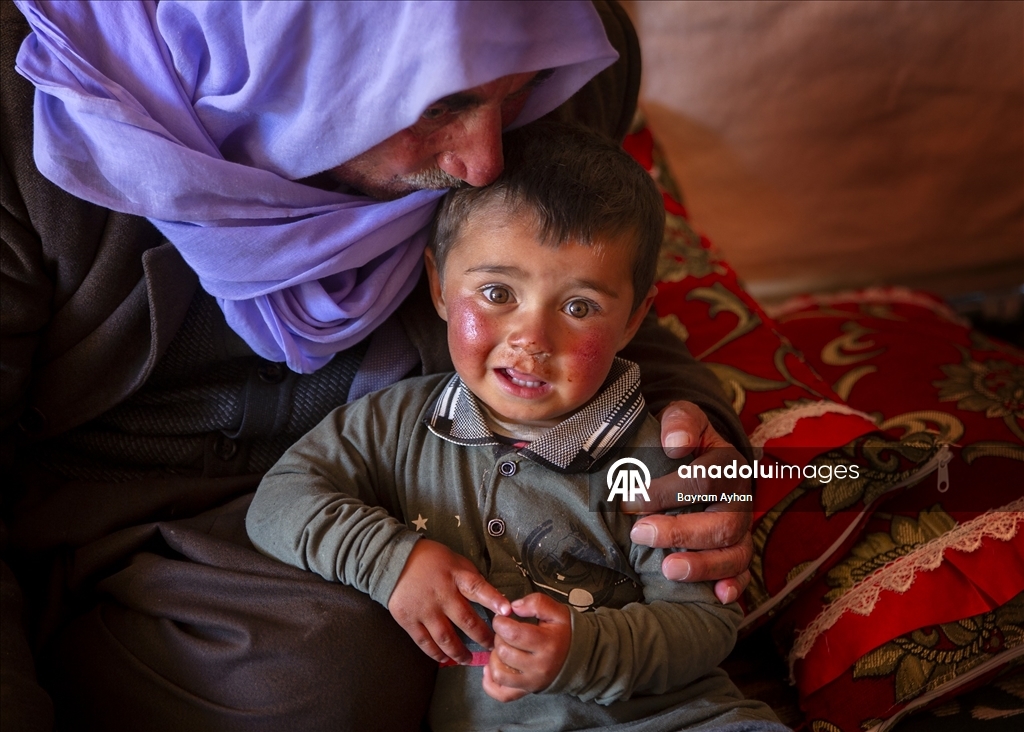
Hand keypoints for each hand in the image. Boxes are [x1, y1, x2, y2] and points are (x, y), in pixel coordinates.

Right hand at [388, 539, 510, 664]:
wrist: (394, 560)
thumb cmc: (431, 560)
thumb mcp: (455, 560)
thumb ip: (471, 579)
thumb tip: (492, 598)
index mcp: (456, 576)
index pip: (478, 588)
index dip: (493, 600)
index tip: (507, 612)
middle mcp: (441, 594)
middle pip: (466, 620)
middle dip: (483, 637)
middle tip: (493, 648)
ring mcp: (424, 609)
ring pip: (446, 637)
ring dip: (460, 652)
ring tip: (469, 660)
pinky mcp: (408, 619)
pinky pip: (424, 642)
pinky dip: (436, 653)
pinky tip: (445, 659)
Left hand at [483, 593, 570, 702]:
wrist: (580, 659)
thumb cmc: (565, 633)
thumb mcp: (557, 612)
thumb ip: (537, 603)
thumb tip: (514, 607)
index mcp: (547, 644)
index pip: (513, 634)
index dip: (500, 622)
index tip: (502, 617)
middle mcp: (539, 666)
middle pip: (504, 652)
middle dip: (498, 637)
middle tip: (506, 631)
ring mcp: (532, 682)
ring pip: (499, 673)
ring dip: (495, 657)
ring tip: (502, 647)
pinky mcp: (526, 691)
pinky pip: (502, 694)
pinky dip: (490, 683)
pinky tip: (491, 668)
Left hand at [626, 400, 752, 603]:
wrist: (698, 455)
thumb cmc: (683, 439)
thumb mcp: (683, 418)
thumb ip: (680, 422)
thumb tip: (675, 444)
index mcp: (729, 465)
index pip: (704, 481)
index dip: (666, 492)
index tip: (629, 501)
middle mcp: (740, 500)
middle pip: (720, 524)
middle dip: (679, 533)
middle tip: (640, 534)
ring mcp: (742, 529)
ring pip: (734, 554)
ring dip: (703, 566)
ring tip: (669, 570)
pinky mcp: (738, 552)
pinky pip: (744, 574)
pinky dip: (734, 587)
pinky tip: (718, 597)